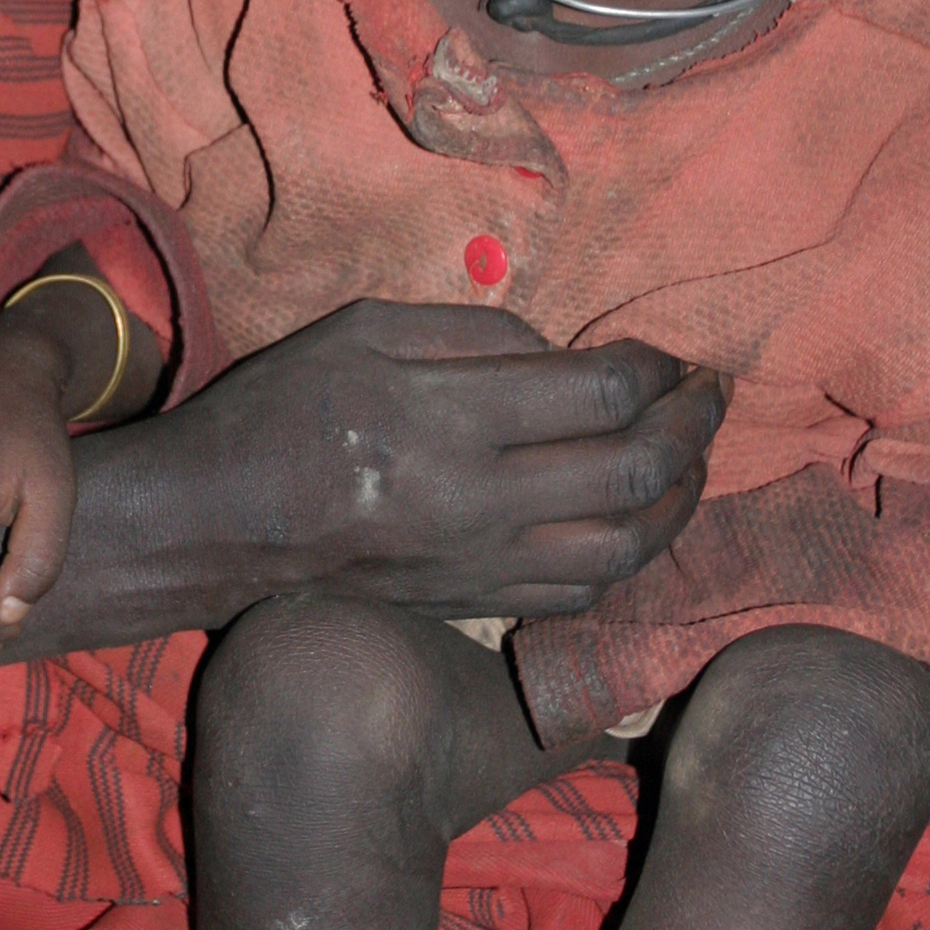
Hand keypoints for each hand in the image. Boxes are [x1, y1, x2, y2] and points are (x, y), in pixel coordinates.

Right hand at [156, 300, 720, 622]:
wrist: (220, 521)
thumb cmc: (285, 406)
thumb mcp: (364, 326)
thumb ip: (475, 332)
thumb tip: (565, 353)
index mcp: (448, 415)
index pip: (602, 394)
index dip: (657, 368)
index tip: (666, 352)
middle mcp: (476, 498)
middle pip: (633, 471)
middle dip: (693, 425)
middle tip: (709, 393)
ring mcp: (480, 562)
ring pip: (627, 547)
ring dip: (681, 499)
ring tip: (693, 458)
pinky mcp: (474, 603)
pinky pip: (583, 591)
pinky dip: (631, 556)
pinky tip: (638, 520)